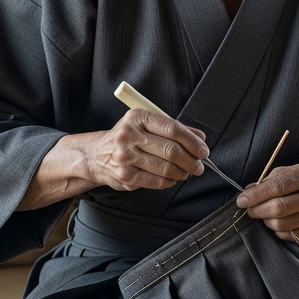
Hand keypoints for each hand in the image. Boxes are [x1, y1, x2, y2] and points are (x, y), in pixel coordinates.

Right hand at [83, 109, 207, 190]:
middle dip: (191, 161)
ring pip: (166, 169)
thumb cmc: (128, 138)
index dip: (192, 141)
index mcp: (137, 117)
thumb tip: (200, 138)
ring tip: (186, 172)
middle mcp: (129, 135)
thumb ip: (174, 129)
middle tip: (199, 166)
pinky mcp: (126, 176)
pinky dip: (170, 181)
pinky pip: (157, 182)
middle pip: (171, 150)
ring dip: (182, 173)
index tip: (203, 150)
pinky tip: (172, 178)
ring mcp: (126, 157)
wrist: (95, 155)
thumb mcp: (146, 125)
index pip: (173, 129)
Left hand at [235, 163, 298, 241]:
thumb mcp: (296, 169)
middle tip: (249, 209)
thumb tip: (249, 191)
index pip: (278, 187)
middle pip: (278, 208)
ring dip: (266, 221)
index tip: (241, 200)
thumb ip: (272, 179)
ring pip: (281, 225)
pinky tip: (278, 221)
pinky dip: (277, 230)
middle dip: (257, 210)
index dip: (256, 195)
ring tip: (265, 214)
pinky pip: (289, 236)